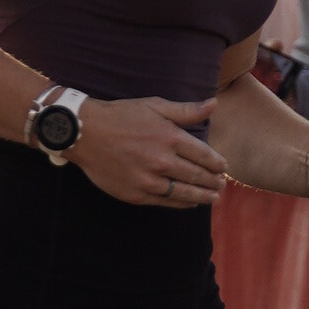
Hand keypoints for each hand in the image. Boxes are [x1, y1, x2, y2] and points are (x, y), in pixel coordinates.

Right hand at [70, 96, 227, 209]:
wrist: (85, 133)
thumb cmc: (121, 116)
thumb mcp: (154, 105)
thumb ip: (185, 110)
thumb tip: (213, 105)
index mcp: (170, 137)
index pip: (204, 155)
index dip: (217, 163)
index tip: (223, 167)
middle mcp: (162, 161)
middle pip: (197, 176)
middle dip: (214, 182)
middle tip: (222, 185)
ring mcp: (149, 180)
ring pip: (185, 193)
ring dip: (203, 197)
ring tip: (213, 198)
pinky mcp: (136, 194)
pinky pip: (166, 202)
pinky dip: (182, 203)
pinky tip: (190, 203)